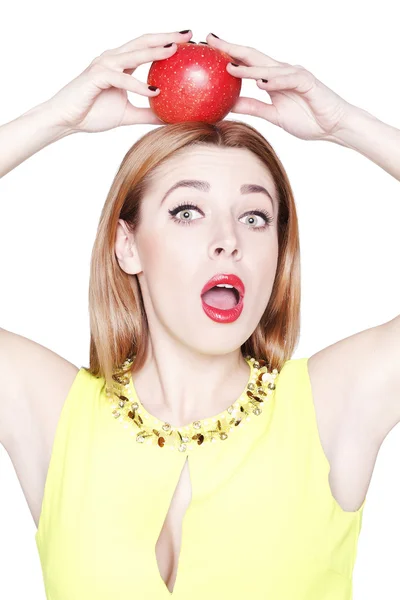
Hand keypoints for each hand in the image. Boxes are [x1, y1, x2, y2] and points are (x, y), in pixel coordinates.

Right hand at [46, 30, 192, 132]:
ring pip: (133, 54)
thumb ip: (147, 114)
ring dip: (154, 51)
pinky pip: (122, 78)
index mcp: (120, 64)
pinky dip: (138, 84)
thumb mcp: (127, 115)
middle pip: (143, 42)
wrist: (66, 120)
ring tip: (174, 50)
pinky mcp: (96, 76)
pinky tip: (155, 91)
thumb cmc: (92, 114)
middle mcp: (113, 59)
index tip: (188, 40)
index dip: (166, 41)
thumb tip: (169, 119)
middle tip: (188, 35)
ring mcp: (104, 65)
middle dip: (166, 36)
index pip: (147, 47)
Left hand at [205, 33, 353, 140]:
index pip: (246, 62)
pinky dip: (275, 81)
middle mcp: (281, 72)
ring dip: (249, 68)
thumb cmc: (308, 119)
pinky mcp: (308, 82)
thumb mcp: (273, 116)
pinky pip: (289, 80)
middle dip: (232, 48)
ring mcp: (295, 75)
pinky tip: (261, 84)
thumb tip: (229, 105)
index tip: (208, 48)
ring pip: (268, 68)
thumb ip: (253, 108)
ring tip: (229, 67)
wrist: (334, 125)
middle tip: (211, 41)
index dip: (228, 54)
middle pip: (253, 57)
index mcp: (272, 79)